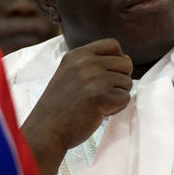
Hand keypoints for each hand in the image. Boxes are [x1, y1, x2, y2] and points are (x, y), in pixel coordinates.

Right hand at [21, 38, 132, 174]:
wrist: (46, 130)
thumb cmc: (61, 104)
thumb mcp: (70, 72)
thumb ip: (93, 63)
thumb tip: (127, 59)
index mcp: (78, 54)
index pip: (113, 44)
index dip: (117, 59)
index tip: (108, 75)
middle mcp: (86, 62)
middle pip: (125, 63)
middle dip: (119, 80)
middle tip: (102, 94)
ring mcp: (94, 79)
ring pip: (127, 82)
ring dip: (117, 96)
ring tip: (97, 104)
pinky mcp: (101, 97)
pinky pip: (125, 98)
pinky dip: (116, 108)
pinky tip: (98, 112)